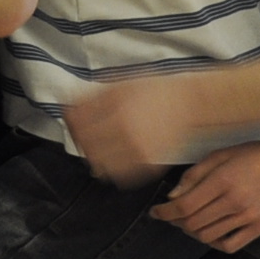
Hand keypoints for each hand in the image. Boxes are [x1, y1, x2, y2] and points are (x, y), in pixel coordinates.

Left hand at [64, 75, 207, 187]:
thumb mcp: (123, 82)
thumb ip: (95, 94)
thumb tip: (69, 102)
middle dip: (79, 138)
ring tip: (97, 147)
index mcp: (117, 108)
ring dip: (93, 156)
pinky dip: (111, 169)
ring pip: (99, 164)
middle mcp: (125, 131)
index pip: (78, 121)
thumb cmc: (156, 90)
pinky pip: (120, 176)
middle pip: (85, 145)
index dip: (69, 119)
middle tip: (82, 133)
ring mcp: (137, 151)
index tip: (70, 117)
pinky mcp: (148, 165)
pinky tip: (113, 158)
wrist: (190, 104)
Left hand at [153, 143, 259, 252]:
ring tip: (188, 222)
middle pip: (192, 223)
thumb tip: (172, 197)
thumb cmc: (253, 157)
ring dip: (191, 232)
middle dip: (174, 222)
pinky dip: (213, 243)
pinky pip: (229, 246)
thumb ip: (194, 176)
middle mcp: (235, 201)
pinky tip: (209, 233)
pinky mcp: (259, 228)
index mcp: (223, 180)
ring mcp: (248, 217)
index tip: (155, 212)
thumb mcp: (220, 156)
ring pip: (207, 236)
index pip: (184, 205)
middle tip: (171, 216)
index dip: (164, 212)